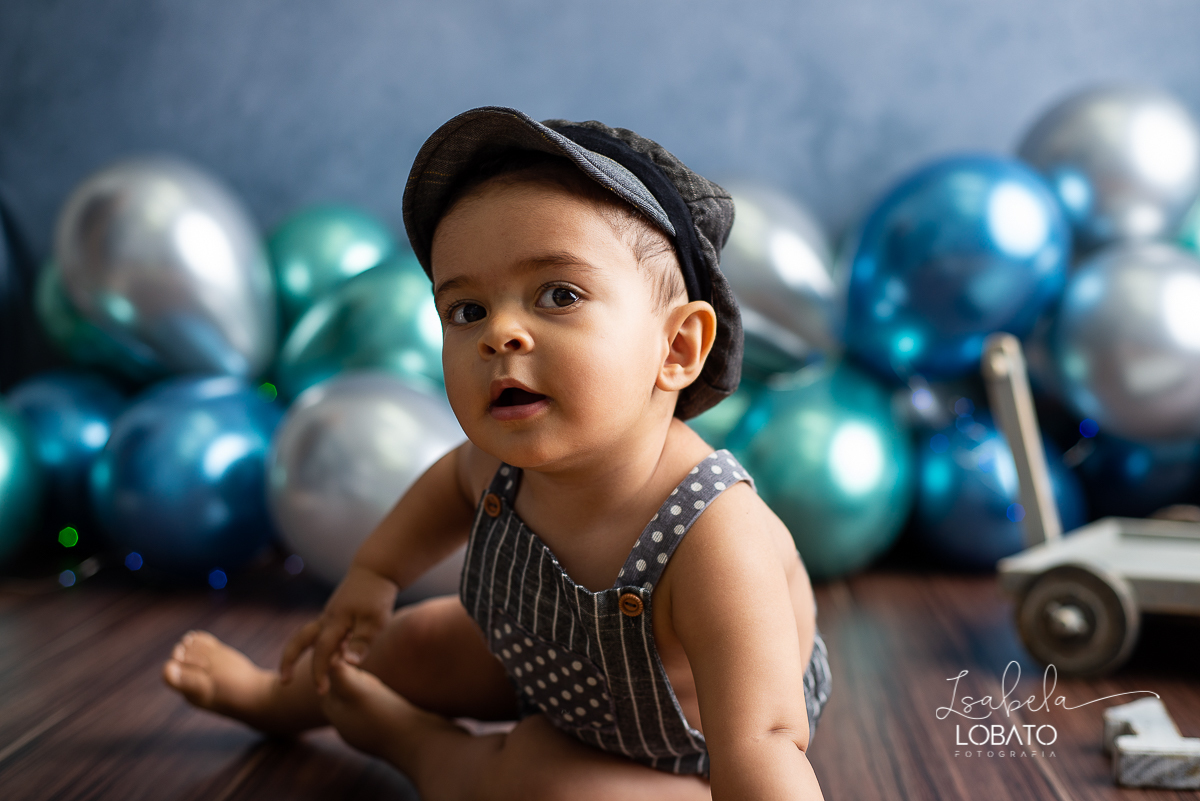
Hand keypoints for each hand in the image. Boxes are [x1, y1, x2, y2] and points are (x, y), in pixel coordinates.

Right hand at [279, 564, 397, 693]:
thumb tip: (348, 663)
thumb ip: (361, 642)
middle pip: (299, 640)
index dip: (320, 671)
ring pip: (305, 636)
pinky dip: (315, 646)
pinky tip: (326, 660)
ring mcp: (328, 616)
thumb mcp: (375, 621)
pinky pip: (318, 633)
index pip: (322, 651)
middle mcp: (326, 619)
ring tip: (292, 672)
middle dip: (289, 661)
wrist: (375, 570)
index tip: (320, 691)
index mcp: (335, 622)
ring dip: (296, 653)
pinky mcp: (333, 614)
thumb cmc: (377, 596)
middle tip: (284, 682)